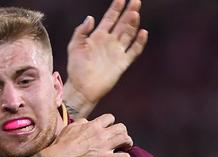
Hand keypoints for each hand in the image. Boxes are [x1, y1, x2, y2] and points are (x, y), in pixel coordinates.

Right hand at [42, 114, 131, 156]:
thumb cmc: (62, 145)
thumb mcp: (70, 128)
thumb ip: (80, 122)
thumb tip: (87, 121)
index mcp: (93, 125)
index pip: (110, 118)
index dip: (111, 124)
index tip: (109, 130)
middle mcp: (101, 134)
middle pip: (122, 127)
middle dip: (122, 133)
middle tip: (120, 139)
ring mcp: (105, 147)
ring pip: (126, 140)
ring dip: (128, 144)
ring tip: (125, 148)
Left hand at [63, 0, 147, 117]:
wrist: (82, 88)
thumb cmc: (76, 68)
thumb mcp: (74, 47)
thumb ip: (81, 32)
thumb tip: (90, 18)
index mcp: (98, 36)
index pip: (110, 18)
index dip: (116, 8)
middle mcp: (110, 42)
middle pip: (122, 23)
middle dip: (129, 12)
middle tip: (136, 1)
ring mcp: (117, 52)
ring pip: (129, 34)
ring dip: (133, 24)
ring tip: (135, 13)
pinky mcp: (122, 63)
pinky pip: (134, 51)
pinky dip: (139, 42)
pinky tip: (143, 33)